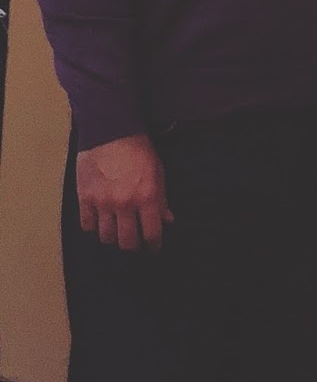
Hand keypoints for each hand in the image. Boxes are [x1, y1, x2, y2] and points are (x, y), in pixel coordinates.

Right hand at [77, 134, 172, 251]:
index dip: (153, 245)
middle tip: (135, 244)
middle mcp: (124, 204)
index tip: (153, 248)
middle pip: (127, 241)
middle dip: (133, 246)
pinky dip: (94, 227)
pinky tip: (100, 222)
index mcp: (147, 197)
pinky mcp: (85, 199)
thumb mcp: (158, 172)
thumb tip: (166, 220)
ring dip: (113, 238)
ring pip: (106, 237)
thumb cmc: (139, 150)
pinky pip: (87, 225)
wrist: (111, 132)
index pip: (151, 233)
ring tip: (117, 233)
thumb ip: (162, 198)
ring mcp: (103, 203)